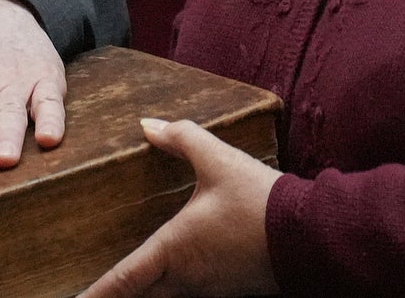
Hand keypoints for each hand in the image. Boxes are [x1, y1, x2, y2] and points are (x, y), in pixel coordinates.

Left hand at [79, 118, 280, 297]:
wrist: (312, 236)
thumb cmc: (260, 200)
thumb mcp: (218, 159)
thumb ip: (180, 137)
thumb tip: (147, 125)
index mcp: (175, 249)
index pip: (124, 279)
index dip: (96, 293)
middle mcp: (188, 277)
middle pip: (140, 297)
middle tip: (91, 296)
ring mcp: (210, 288)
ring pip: (165, 297)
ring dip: (144, 294)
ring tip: (126, 288)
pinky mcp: (230, 289)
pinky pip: (189, 295)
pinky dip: (168, 291)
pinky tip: (166, 282)